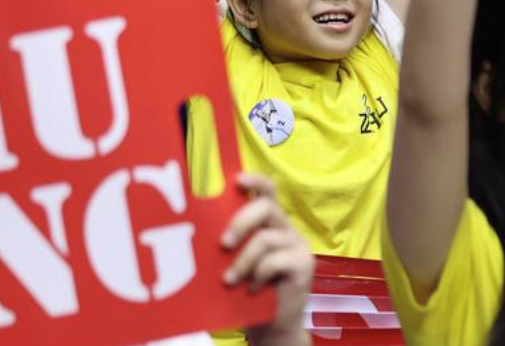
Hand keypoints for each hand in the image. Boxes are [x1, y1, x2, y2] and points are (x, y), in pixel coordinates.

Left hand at [222, 173, 312, 341]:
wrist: (272, 325)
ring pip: (265, 238)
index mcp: (270, 223)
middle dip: (241, 222)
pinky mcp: (304, 264)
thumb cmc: (249, 290)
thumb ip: (232, 242)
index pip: (268, 191)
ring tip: (230, 280)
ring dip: (243, 261)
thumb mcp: (238, 260)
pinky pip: (275, 261)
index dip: (255, 180)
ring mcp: (298, 245)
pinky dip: (258, 276)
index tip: (237, 180)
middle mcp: (286, 228)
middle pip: (266, 207)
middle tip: (223, 243)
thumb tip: (200, 229)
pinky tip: (253, 289)